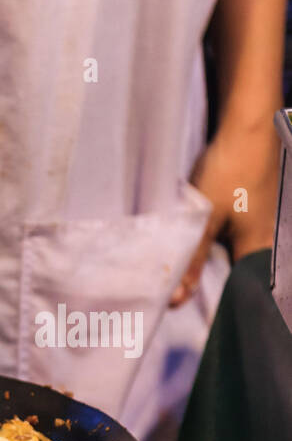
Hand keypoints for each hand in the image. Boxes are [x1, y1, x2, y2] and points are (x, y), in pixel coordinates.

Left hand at [171, 125, 279, 305]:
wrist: (248, 124)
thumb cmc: (231, 171)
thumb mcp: (205, 218)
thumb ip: (192, 258)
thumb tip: (178, 298)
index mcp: (259, 246)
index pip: (244, 289)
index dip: (223, 304)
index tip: (197, 316)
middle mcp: (263, 236)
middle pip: (236, 272)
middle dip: (209, 284)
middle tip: (178, 299)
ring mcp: (257, 219)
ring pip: (230, 252)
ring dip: (206, 263)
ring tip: (178, 279)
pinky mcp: (247, 204)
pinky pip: (228, 234)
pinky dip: (209, 243)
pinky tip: (192, 246)